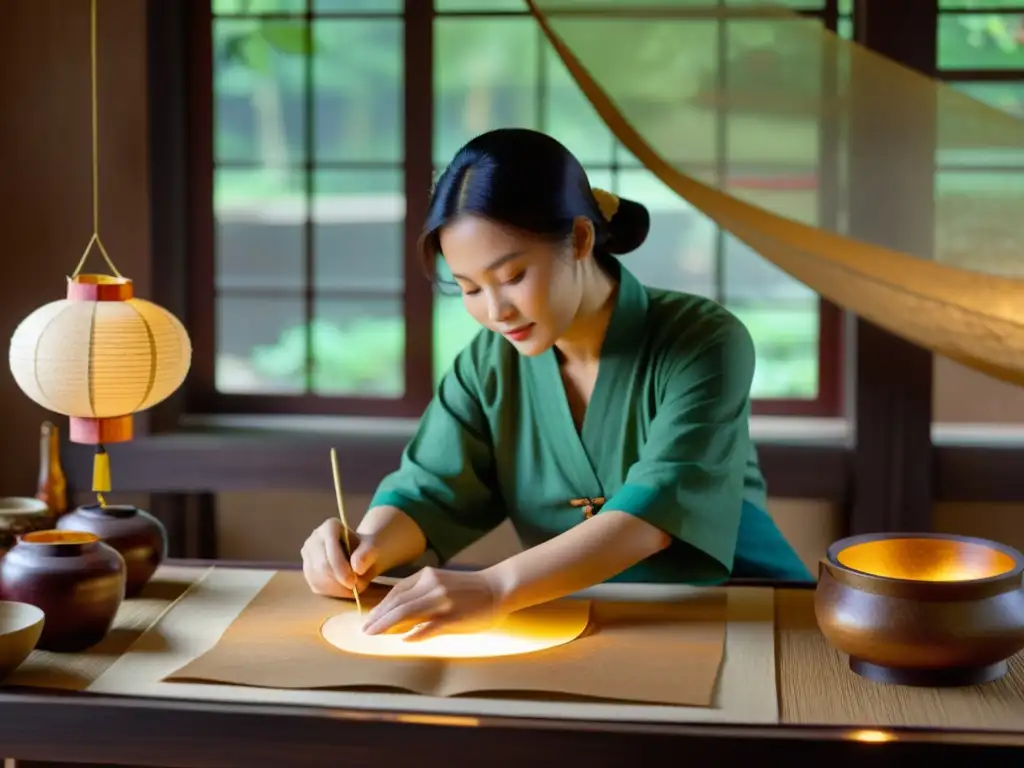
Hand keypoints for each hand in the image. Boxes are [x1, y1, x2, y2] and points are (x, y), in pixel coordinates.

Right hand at [301, 518, 378, 598]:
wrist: (360, 555)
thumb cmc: (367, 550)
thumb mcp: (373, 549)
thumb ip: (367, 554)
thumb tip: (357, 567)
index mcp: (330, 527)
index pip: (330, 550)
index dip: (341, 569)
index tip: (354, 582)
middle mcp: (314, 538)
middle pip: (322, 566)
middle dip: (339, 582)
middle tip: (356, 590)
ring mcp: (307, 554)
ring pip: (317, 577)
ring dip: (336, 589)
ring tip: (353, 589)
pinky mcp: (307, 569)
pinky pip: (316, 585)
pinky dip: (331, 592)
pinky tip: (344, 590)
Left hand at [362, 567, 506, 641]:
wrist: (499, 587)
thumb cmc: (472, 589)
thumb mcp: (444, 583)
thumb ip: (423, 595)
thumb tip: (401, 618)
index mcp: (428, 576)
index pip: (396, 592)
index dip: (381, 606)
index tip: (370, 618)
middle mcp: (432, 585)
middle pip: (397, 603)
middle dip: (378, 617)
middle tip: (365, 629)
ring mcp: (442, 601)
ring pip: (406, 613)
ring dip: (386, 625)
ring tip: (374, 634)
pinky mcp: (452, 616)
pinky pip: (428, 627)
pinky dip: (414, 634)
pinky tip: (403, 640)